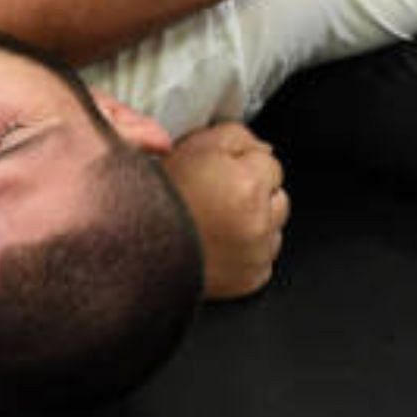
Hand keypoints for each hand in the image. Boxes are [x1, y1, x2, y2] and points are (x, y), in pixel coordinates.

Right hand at [161, 122, 289, 299]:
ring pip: (274, 227)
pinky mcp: (251, 279)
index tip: (221, 171)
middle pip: (277, 196)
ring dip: (255, 222)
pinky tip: (220, 242)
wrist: (138, 247)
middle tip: (218, 195)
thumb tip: (261, 147)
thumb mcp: (191, 146)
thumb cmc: (157, 199)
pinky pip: (264, 258)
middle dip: (256, 192)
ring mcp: (256, 254)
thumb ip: (235, 136)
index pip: (270, 162)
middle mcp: (258, 222)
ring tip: (218, 220)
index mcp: (247, 185)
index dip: (243, 163)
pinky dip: (248, 250)